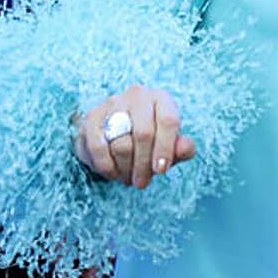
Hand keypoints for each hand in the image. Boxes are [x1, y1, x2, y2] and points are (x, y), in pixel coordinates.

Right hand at [76, 86, 195, 188]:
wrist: (113, 133)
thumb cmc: (150, 141)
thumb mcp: (169, 145)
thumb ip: (182, 148)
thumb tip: (185, 148)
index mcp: (161, 98)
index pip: (168, 120)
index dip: (166, 148)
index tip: (161, 171)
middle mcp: (137, 95)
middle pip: (144, 133)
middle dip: (144, 165)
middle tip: (142, 182)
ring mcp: (113, 103)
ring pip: (122, 144)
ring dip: (126, 169)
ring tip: (129, 178)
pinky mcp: (92, 117)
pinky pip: (99, 147)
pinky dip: (107, 167)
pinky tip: (113, 173)